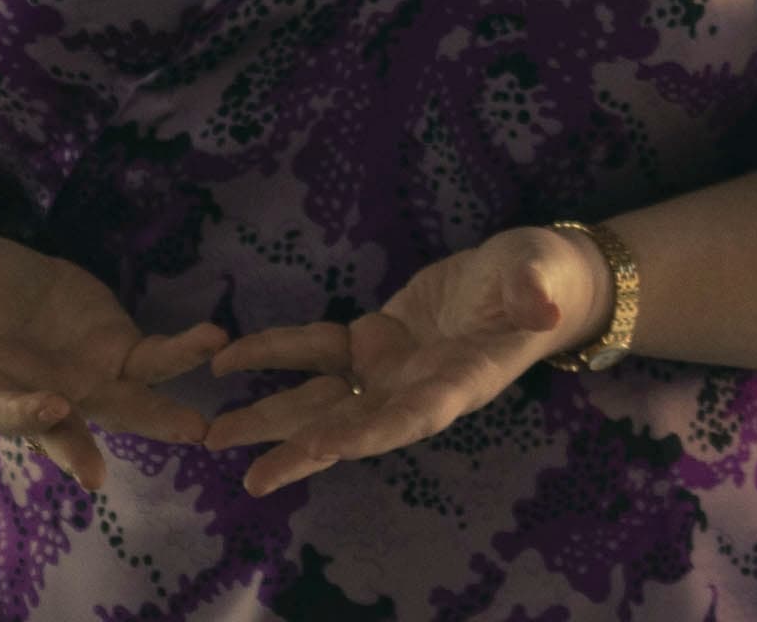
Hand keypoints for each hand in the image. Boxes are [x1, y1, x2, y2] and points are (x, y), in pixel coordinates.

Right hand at [0, 233, 228, 493]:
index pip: (8, 410)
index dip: (27, 414)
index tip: (50, 408)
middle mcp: (47, 396)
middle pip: (69, 431)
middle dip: (83, 449)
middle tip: (97, 475)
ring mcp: (89, 380)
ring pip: (129, 406)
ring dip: (163, 416)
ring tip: (198, 428)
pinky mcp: (121, 352)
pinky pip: (156, 360)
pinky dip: (184, 354)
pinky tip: (214, 341)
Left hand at [203, 226, 607, 496]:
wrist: (530, 276)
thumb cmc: (544, 278)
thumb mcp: (540, 277)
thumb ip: (533, 294)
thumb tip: (542, 305)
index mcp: (461, 383)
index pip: (412, 415)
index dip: (369, 432)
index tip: (324, 449)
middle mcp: (418, 389)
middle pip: (353, 426)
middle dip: (302, 451)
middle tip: (253, 480)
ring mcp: (391, 369)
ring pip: (321, 398)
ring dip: (269, 416)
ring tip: (212, 437)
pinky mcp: (373, 341)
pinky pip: (315, 351)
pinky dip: (273, 355)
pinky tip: (227, 362)